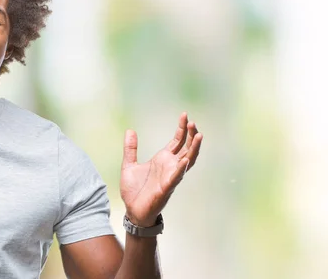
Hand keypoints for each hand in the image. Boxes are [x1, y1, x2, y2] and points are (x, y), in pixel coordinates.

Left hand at [120, 112, 202, 226]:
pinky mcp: (166, 188)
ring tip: (198, 136)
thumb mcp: (129, 165)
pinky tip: (186, 159)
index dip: (182, 129)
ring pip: (187, 161)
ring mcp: (170, 177)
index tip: (185, 115)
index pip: (177, 141)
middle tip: (193, 122)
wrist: (132, 211)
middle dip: (191, 135)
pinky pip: (176, 177)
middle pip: (186, 148)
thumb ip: (130, 149)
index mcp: (162, 160)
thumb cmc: (134, 191)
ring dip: (193, 149)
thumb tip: (130, 130)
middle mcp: (170, 167)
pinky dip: (181, 168)